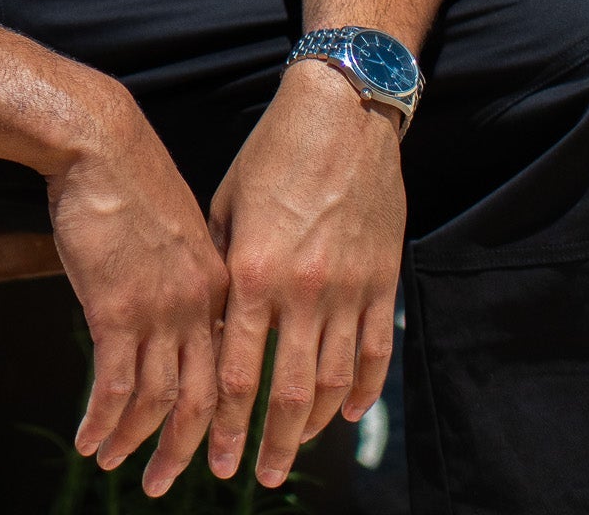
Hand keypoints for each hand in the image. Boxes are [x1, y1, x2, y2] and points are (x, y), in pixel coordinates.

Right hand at [47, 88, 229, 497]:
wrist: (98, 143)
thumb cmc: (130, 176)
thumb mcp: (178, 225)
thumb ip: (187, 271)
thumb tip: (179, 308)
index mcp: (218, 284)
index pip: (227, 367)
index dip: (218, 414)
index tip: (208, 446)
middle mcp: (197, 305)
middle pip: (200, 400)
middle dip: (182, 450)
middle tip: (165, 484)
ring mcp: (159, 310)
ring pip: (156, 401)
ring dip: (135, 442)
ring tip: (113, 464)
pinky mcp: (116, 309)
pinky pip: (114, 385)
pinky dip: (102, 420)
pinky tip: (87, 439)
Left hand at [206, 61, 405, 489]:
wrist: (339, 112)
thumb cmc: (272, 153)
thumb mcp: (227, 203)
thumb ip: (220, 266)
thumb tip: (204, 320)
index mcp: (254, 271)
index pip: (238, 370)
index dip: (226, 422)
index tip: (217, 459)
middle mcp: (302, 290)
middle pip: (288, 392)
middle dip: (270, 442)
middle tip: (258, 476)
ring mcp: (348, 288)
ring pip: (334, 382)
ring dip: (311, 426)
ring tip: (293, 450)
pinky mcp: (383, 279)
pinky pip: (375, 352)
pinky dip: (362, 391)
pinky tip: (345, 414)